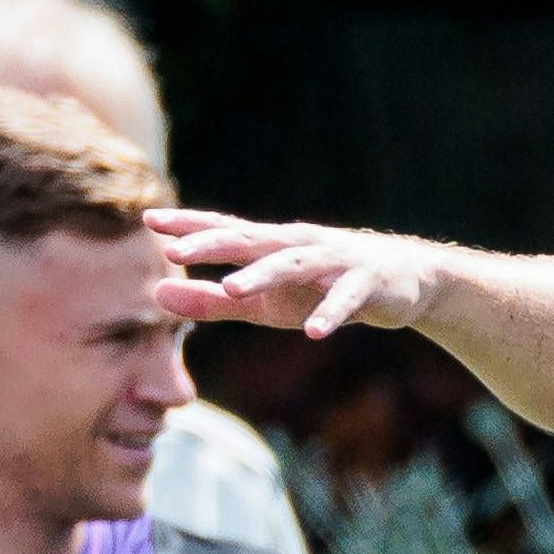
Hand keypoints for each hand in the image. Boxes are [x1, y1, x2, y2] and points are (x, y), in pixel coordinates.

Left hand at [147, 208, 447, 337]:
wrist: (403, 281)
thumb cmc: (320, 289)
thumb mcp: (261, 303)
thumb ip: (210, 302)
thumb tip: (156, 295)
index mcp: (270, 247)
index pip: (223, 231)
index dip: (188, 227)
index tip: (150, 221)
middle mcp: (297, 245)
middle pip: (250, 241)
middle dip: (213, 244)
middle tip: (174, 251)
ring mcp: (333, 261)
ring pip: (294, 265)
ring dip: (263, 275)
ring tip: (233, 288)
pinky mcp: (366, 284)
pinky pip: (346, 299)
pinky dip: (331, 314)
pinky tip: (315, 332)